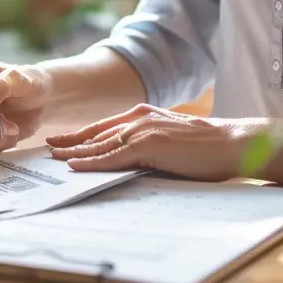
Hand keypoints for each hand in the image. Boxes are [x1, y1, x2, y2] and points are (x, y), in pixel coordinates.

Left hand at [47, 105, 254, 181]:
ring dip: (74, 152)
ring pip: (99, 144)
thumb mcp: (173, 140)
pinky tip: (73, 166)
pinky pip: (111, 157)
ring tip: (53, 158)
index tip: (65, 140)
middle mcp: (139, 118)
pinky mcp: (147, 146)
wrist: (233, 143)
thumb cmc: (209, 147)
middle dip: (71, 141)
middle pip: (96, 133)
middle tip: (49, 147)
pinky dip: (90, 162)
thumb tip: (136, 159)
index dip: (84, 134)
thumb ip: (152, 144)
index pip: (106, 126)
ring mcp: (142, 131)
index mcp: (145, 115)